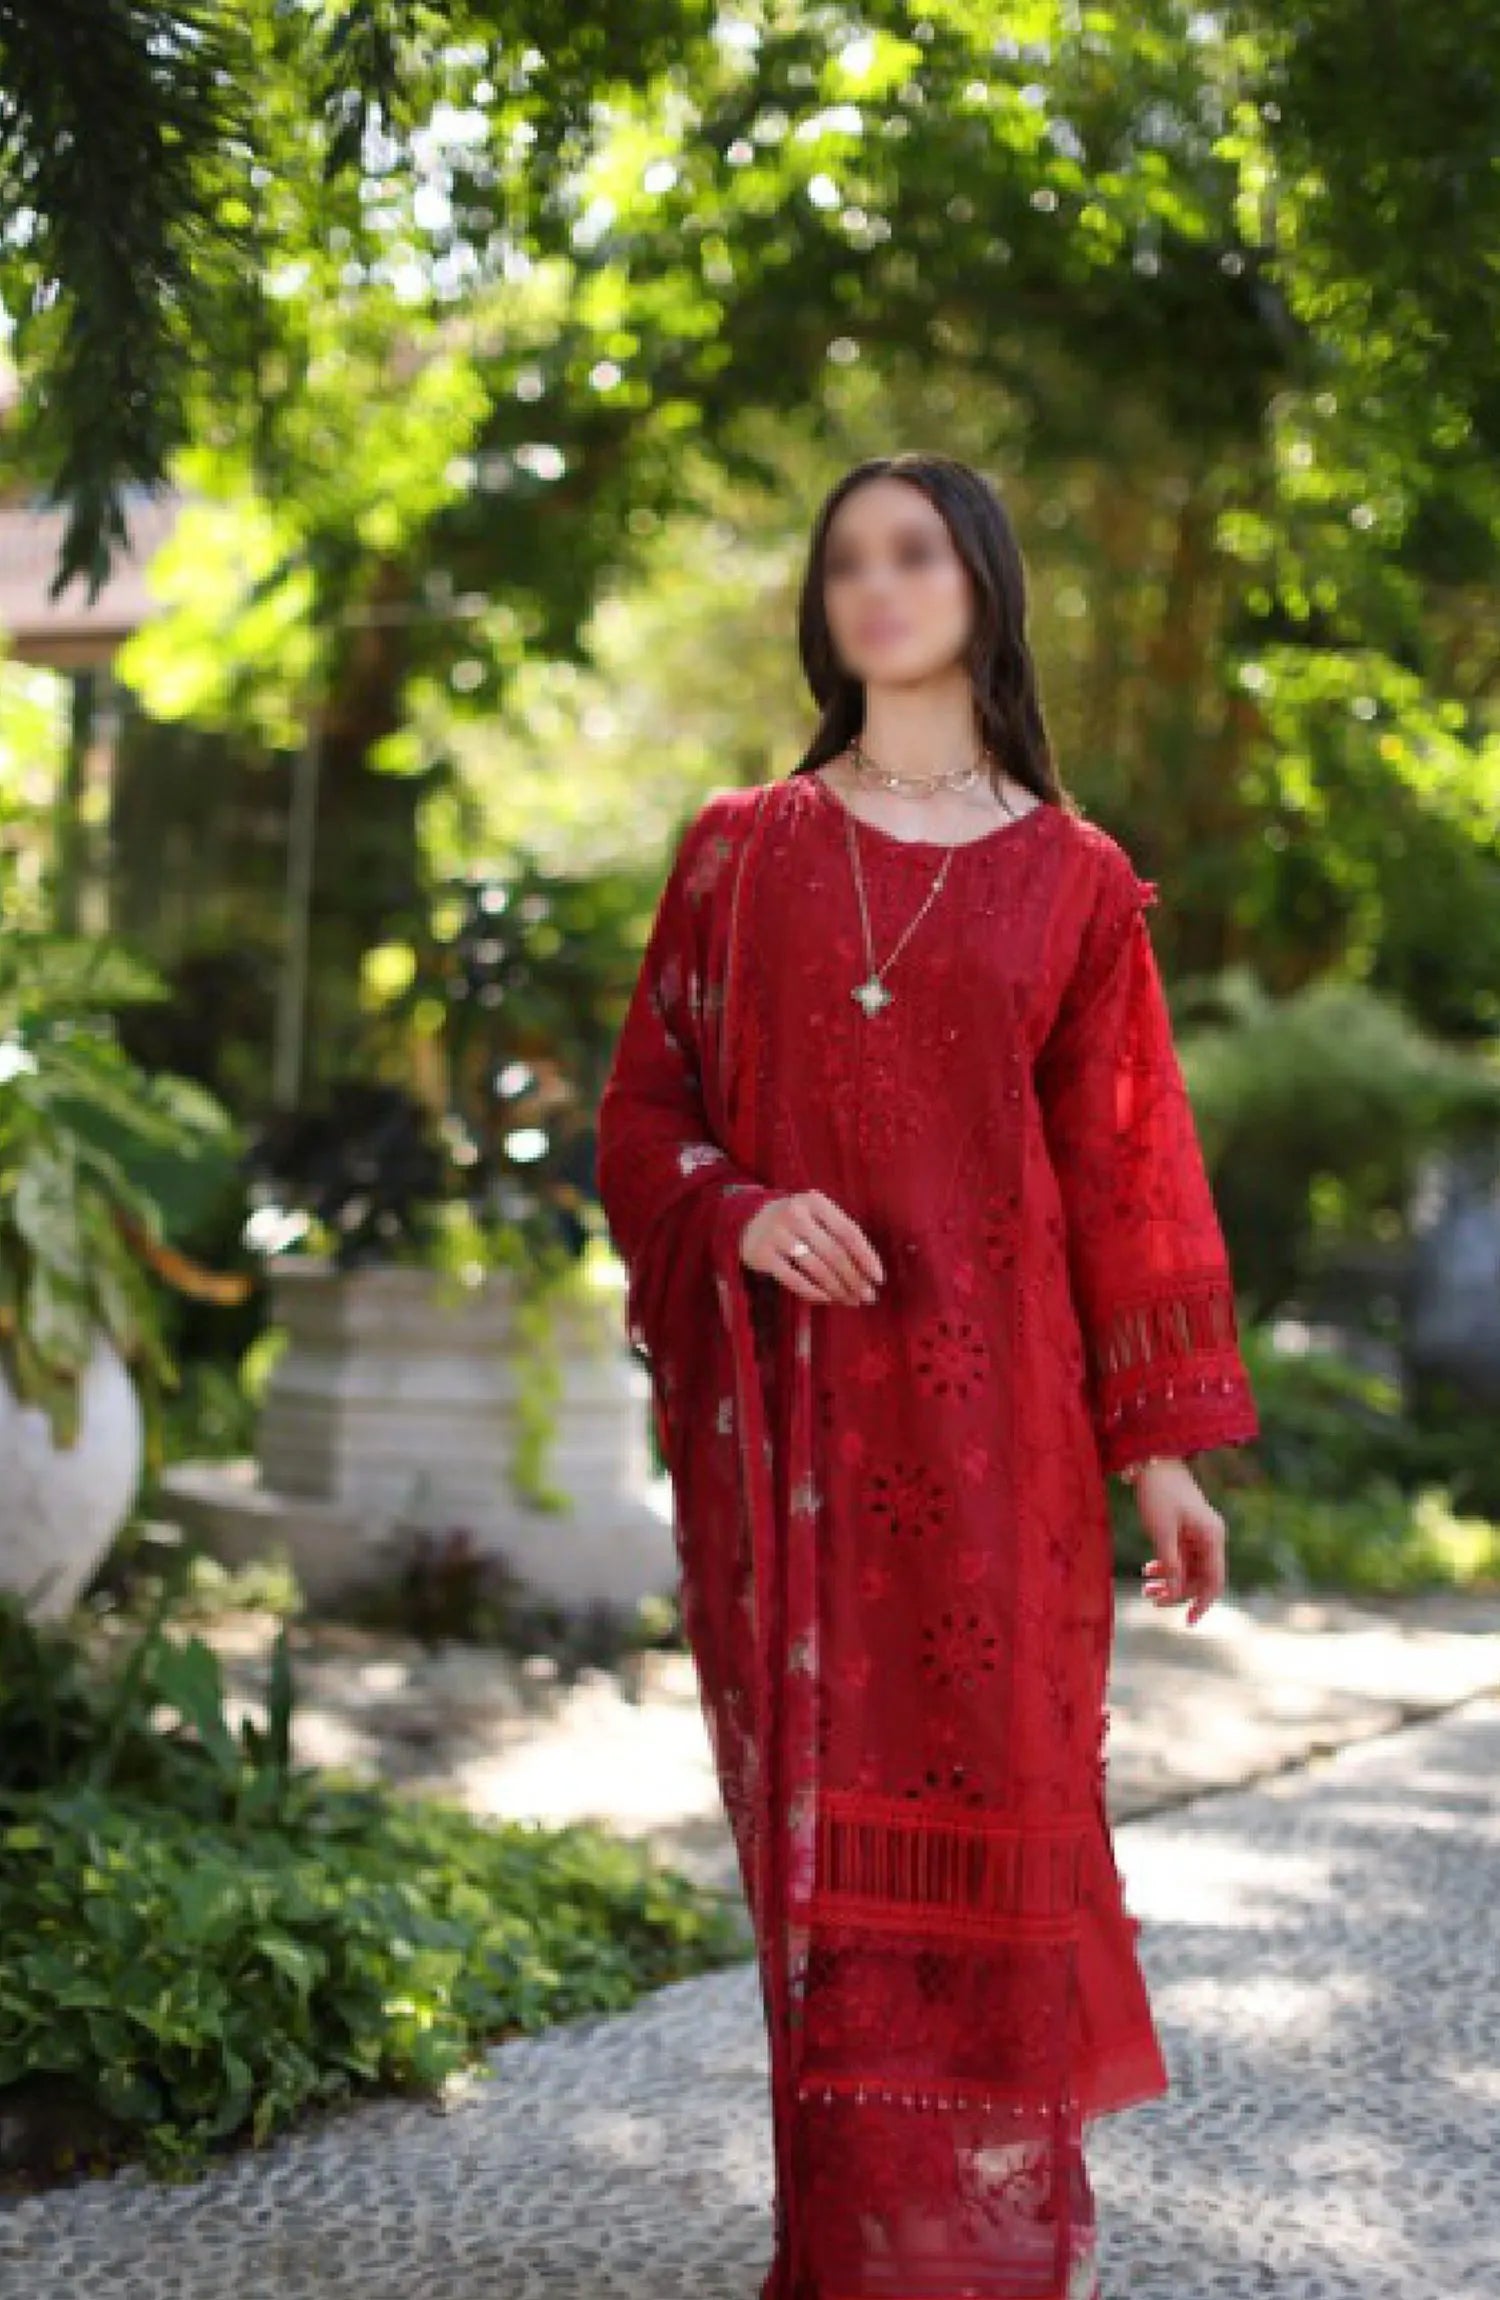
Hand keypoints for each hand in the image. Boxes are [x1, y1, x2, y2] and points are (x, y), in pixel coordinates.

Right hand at [740, 1189, 885, 1306]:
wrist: (746, 1219)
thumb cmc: (794, 1220)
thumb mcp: (816, 1214)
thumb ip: (839, 1233)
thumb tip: (869, 1271)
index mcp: (815, 1201)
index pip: (848, 1232)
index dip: (866, 1257)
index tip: (879, 1278)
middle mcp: (796, 1215)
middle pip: (834, 1253)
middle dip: (855, 1278)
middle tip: (869, 1296)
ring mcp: (777, 1235)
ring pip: (817, 1269)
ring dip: (838, 1289)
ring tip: (851, 1301)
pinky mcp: (763, 1256)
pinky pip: (795, 1280)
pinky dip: (814, 1293)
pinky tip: (828, 1299)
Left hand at [1131, 1458, 1226, 1626]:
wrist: (1152, 1461)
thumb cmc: (1159, 1493)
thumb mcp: (1162, 1531)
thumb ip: (1171, 1563)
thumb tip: (1175, 1592)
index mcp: (1212, 1537)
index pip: (1215, 1580)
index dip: (1203, 1603)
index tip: (1188, 1621)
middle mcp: (1210, 1538)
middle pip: (1200, 1578)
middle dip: (1177, 1592)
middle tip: (1150, 1598)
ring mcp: (1198, 1535)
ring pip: (1188, 1570)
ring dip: (1170, 1581)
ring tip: (1145, 1588)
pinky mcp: (1186, 1531)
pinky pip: (1180, 1558)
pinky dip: (1166, 1567)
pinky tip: (1148, 1571)